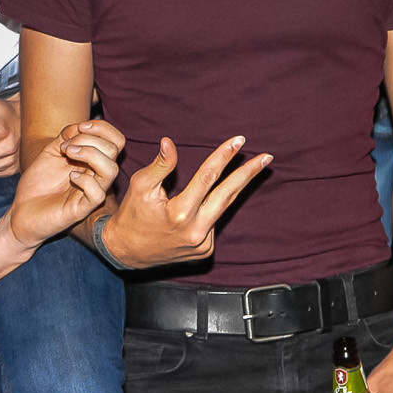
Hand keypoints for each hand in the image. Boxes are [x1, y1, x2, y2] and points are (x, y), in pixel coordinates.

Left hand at [8, 120, 123, 247]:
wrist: (22, 210)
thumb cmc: (39, 182)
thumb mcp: (51, 151)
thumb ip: (67, 136)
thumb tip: (81, 127)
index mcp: (94, 161)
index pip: (116, 141)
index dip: (103, 128)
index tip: (81, 127)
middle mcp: (97, 176)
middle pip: (114, 150)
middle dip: (89, 140)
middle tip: (65, 147)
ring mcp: (92, 192)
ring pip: (111, 170)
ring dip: (89, 154)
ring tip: (67, 153)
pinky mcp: (82, 209)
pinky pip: (97, 194)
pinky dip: (85, 180)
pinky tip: (70, 178)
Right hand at [100, 136, 271, 268]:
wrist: (126, 252)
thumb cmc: (132, 215)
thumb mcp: (141, 186)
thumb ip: (160, 165)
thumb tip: (170, 142)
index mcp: (179, 213)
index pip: (208, 177)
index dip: (224, 156)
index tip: (239, 141)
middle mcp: (195, 231)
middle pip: (228, 195)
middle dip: (249, 174)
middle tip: (267, 157)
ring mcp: (202, 244)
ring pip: (222, 209)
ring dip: (235, 188)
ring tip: (252, 168)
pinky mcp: (204, 252)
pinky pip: (213, 223)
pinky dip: (212, 209)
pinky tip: (204, 204)